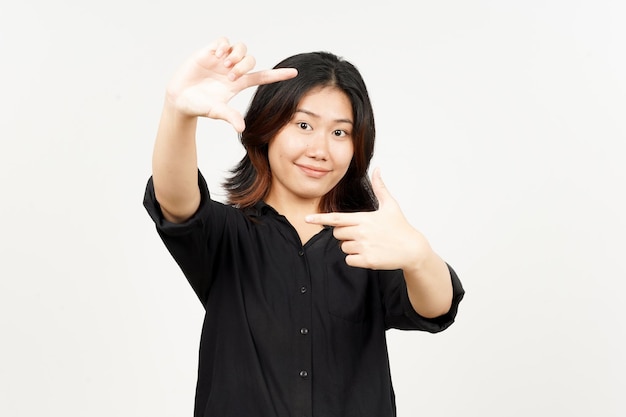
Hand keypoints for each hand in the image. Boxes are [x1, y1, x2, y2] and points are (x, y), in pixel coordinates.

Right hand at [166, 36, 297, 131]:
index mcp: (239, 84)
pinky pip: (224, 41)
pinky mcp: (210, 52)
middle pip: (251, 59)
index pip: (263, 77)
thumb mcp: (216, 112)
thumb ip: (230, 117)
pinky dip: (224, 45)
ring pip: (240, 48)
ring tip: (225, 65)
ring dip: (237, 55)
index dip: (278, 75)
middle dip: (244, 65)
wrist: (179, 99)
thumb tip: (242, 128)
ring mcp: (221, 60)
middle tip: (231, 76)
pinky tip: (218, 55)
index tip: (294, 73)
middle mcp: (232, 70)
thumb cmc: (199, 106)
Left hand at [305, 168, 433, 270]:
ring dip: (351, 247)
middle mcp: (361, 232)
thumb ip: (380, 187)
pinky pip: (349, 260)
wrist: (412, 249)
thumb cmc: (400, 227)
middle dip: (345, 234)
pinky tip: (369, 254)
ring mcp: (364, 247)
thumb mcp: (391, 205)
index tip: (306, 219)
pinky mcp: (367, 261)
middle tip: (362, 234)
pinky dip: (355, 259)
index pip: (336, 219)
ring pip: (343, 247)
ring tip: (368, 244)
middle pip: (337, 233)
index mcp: (364, 218)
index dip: (320, 219)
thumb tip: (377, 169)